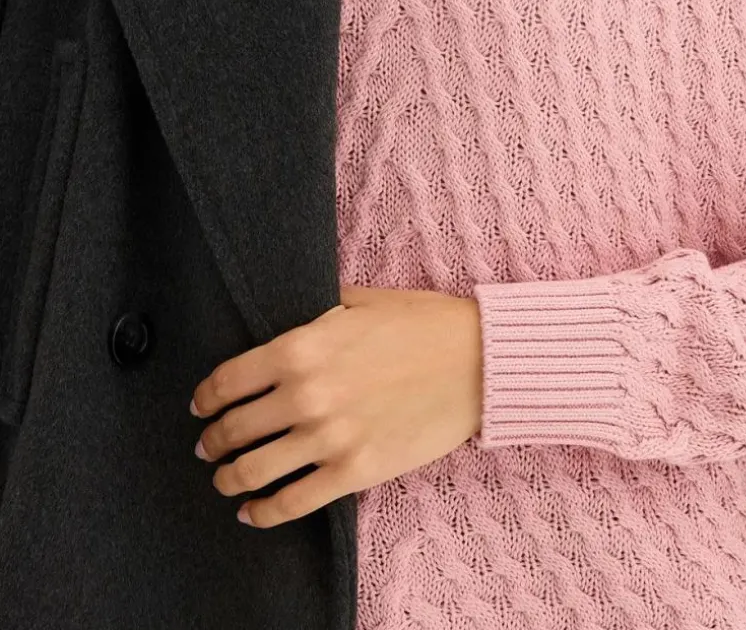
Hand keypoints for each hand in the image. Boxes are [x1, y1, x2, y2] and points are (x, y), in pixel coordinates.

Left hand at [188, 285, 482, 528]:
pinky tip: (252, 513)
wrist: (477, 361)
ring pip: (253, 471)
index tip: (200, 406)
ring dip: (229, 478)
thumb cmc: (423, 325)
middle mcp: (306, 394)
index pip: (229, 380)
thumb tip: (289, 316)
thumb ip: (317, 310)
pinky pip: (292, 503)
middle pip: (234, 429)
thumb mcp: (362, 300)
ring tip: (224, 479)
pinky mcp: (354, 471)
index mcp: (301, 347)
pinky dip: (263, 513)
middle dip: (213, 440)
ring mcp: (328, 438)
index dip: (205, 398)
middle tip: (208, 446)